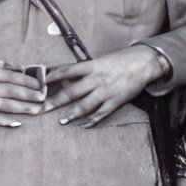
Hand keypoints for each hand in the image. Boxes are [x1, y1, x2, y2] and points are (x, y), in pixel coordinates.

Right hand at [0, 56, 44, 126]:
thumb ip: (1, 64)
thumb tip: (21, 67)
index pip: (11, 76)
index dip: (27, 81)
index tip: (40, 85)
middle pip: (9, 91)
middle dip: (28, 95)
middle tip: (43, 98)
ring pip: (2, 105)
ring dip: (21, 108)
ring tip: (36, 110)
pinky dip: (2, 121)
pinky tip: (16, 123)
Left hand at [45, 45, 164, 126]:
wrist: (144, 62)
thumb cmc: (120, 60)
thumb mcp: (101, 60)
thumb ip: (86, 69)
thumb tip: (66, 76)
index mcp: (92, 66)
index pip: (67, 70)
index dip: (53, 76)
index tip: (41, 82)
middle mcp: (97, 79)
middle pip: (72, 92)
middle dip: (55, 101)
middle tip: (42, 108)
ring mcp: (106, 91)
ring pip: (85, 105)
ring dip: (71, 114)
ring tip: (61, 121)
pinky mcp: (116, 100)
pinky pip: (101, 113)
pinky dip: (92, 120)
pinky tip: (83, 125)